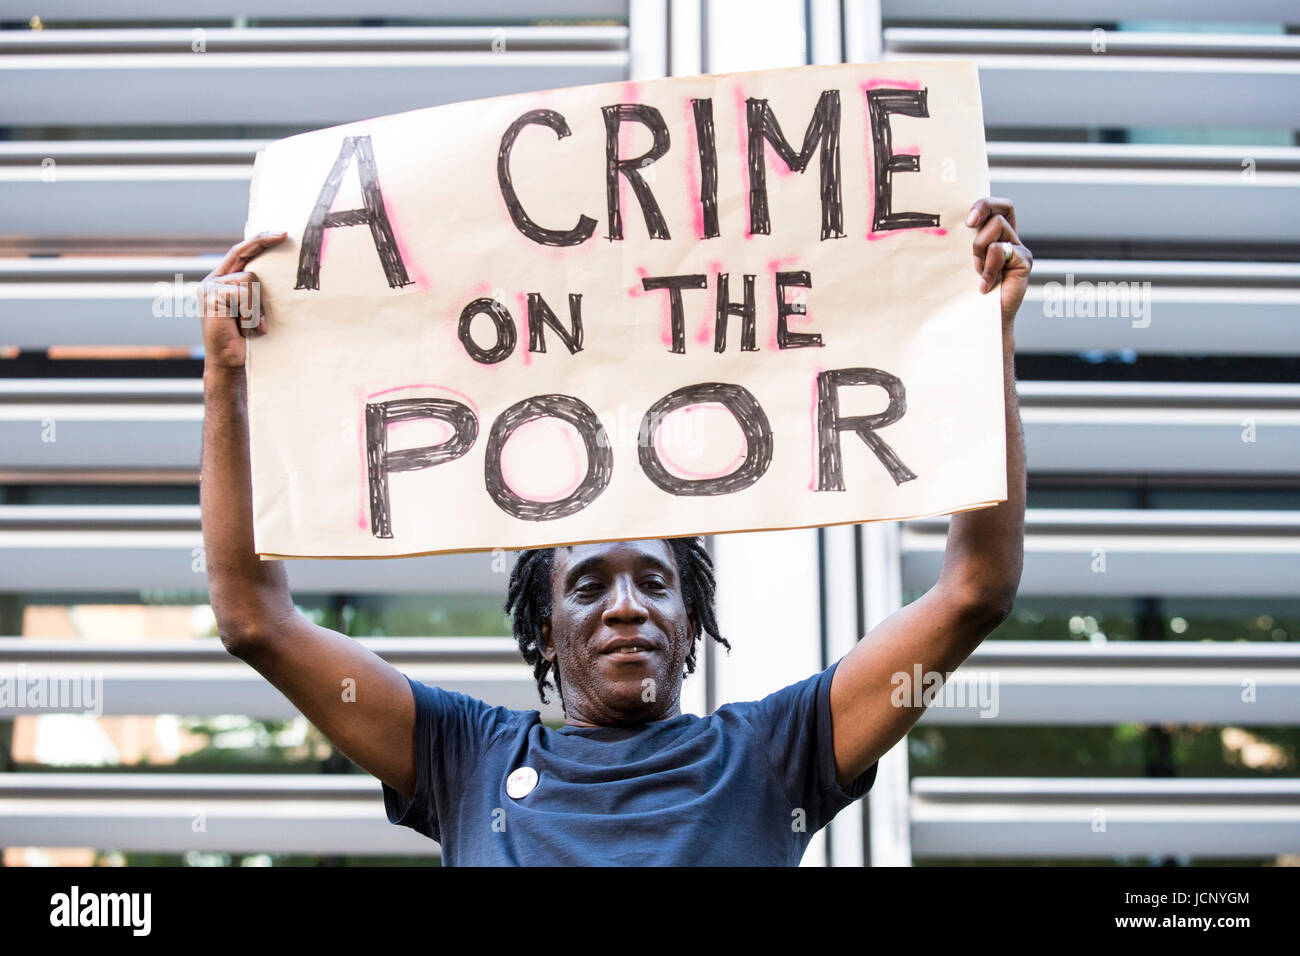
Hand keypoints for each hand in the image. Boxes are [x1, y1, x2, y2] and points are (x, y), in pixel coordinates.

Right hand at [199, 231, 287, 368]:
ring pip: (250, 279)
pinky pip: (243, 293)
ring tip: (252, 324)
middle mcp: (213, 280)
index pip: (241, 252)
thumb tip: (278, 270)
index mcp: (223, 279)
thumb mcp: (255, 307)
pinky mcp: (211, 296)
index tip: (281, 233)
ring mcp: (209, 287)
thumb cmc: (247, 337)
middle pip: (245, 257)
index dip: (259, 240)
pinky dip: (249, 312)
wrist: (232, 362)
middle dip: (264, 246)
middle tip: (284, 236)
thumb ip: (257, 288)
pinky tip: (246, 327)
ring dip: (257, 305)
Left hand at [966, 197, 1031, 323]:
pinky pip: (1001, 250)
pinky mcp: (1024, 261)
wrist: (983, 319)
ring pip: (997, 227)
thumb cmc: (968, 291)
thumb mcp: (962, 261)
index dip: (984, 204)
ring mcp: (1019, 249)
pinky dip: (988, 268)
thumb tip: (943, 225)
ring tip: (976, 270)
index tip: (967, 219)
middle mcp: (1010, 238)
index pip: (997, 206)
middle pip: (1002, 207)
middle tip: (968, 225)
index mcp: (995, 235)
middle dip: (983, 210)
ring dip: (979, 246)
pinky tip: (984, 285)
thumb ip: (963, 243)